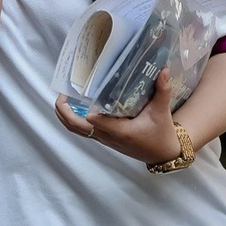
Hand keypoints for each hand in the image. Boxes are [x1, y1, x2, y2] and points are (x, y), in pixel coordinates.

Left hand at [54, 70, 182, 164]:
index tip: (83, 94)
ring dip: (65, 116)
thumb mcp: (161, 112)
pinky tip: (74, 107)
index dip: (87, 109)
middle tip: (62, 94)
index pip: (94, 120)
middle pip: (75, 127)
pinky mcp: (103, 139)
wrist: (163, 154)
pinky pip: (82, 131)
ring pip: (75, 130)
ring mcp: (103, 139)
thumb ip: (162, 91)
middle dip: (64, 111)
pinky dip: (72, 120)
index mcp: (120, 130)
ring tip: (63, 98)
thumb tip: (163, 70)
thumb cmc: (162, 133)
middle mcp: (107, 136)